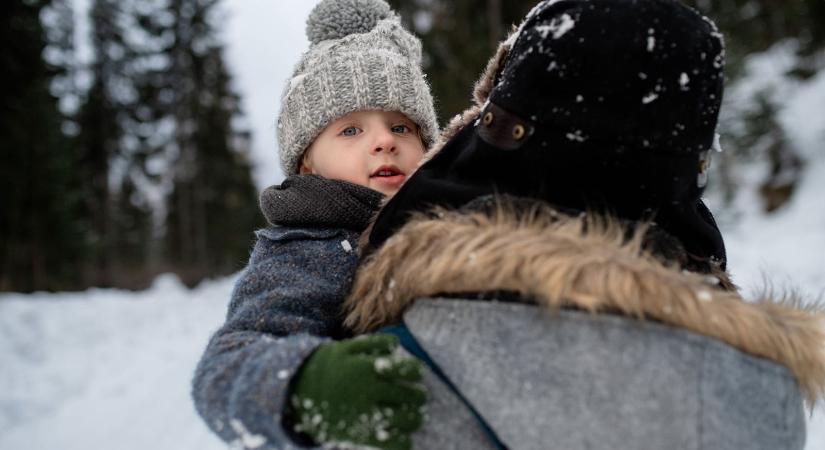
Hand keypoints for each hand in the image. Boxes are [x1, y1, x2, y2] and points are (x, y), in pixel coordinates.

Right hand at [289, 334, 426, 449]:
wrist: (294, 391)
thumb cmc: (324, 366)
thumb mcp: (344, 348)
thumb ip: (373, 344)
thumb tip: (397, 344)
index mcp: (368, 369)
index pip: (407, 370)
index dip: (416, 371)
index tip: (417, 373)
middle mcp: (369, 392)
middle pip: (411, 397)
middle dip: (419, 396)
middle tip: (419, 396)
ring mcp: (365, 415)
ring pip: (407, 420)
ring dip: (416, 418)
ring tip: (415, 416)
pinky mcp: (359, 435)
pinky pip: (391, 443)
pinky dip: (402, 441)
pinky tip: (403, 437)